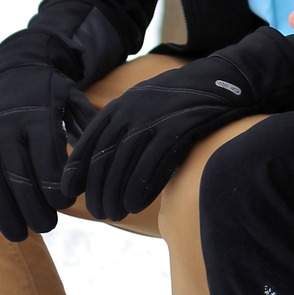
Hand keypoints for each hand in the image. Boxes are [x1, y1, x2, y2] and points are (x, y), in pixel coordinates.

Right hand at [0, 32, 96, 241]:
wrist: (15, 74)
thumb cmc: (53, 96)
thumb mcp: (75, 101)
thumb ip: (87, 129)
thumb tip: (100, 163)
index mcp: (37, 116)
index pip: (46, 159)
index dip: (55, 187)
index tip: (67, 203)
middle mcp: (6, 128)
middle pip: (19, 177)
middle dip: (34, 208)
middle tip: (49, 226)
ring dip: (7, 215)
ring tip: (22, 234)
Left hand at [61, 53, 256, 220]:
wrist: (223, 80)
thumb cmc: (182, 100)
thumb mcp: (146, 103)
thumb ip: (124, 126)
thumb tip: (101, 161)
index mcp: (121, 104)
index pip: (89, 141)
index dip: (76, 170)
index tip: (70, 193)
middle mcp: (133, 110)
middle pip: (104, 157)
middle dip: (98, 189)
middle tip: (99, 212)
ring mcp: (155, 118)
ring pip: (124, 164)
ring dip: (116, 194)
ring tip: (115, 213)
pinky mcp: (177, 128)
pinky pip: (151, 164)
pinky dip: (139, 188)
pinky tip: (135, 205)